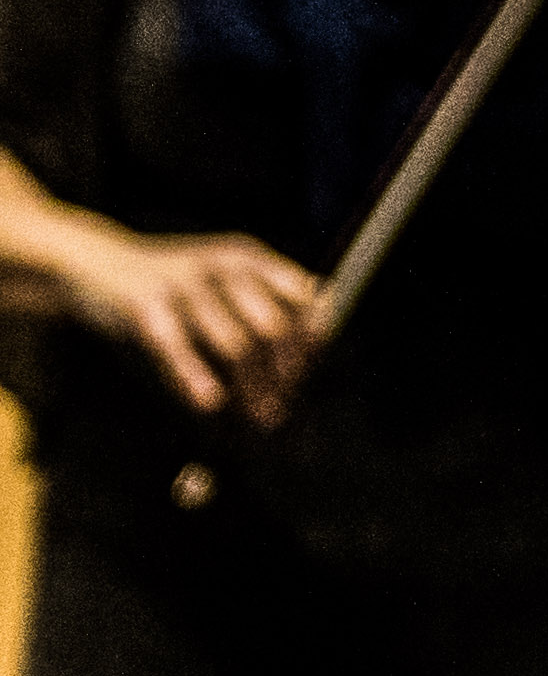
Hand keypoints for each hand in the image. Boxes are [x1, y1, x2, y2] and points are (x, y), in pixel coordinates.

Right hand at [83, 226, 320, 423]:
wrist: (96, 264)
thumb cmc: (175, 287)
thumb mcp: (225, 283)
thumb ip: (271, 303)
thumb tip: (322, 334)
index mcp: (247, 258)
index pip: (301, 300)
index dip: (309, 342)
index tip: (304, 376)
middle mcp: (220, 265)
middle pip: (274, 328)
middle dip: (284, 372)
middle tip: (282, 404)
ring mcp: (182, 283)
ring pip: (236, 345)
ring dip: (252, 388)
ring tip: (260, 417)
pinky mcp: (144, 305)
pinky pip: (179, 348)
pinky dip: (197, 378)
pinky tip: (209, 402)